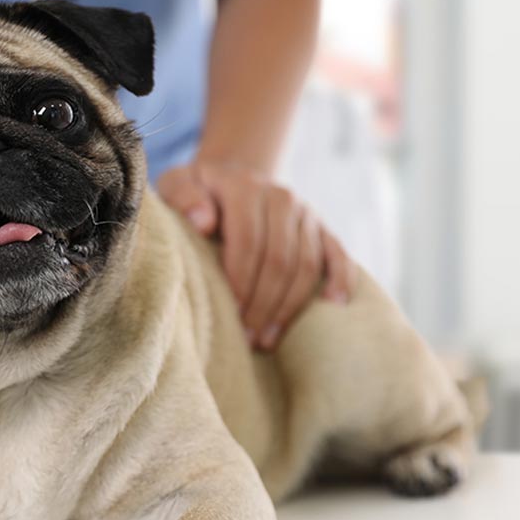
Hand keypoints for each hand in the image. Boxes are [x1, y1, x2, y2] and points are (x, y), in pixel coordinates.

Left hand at [157, 160, 353, 349]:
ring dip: (289, 307)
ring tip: (266, 341)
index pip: (249, 240)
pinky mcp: (322, 228)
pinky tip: (334, 306)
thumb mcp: (177, 185)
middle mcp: (282, 197)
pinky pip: (338, 255)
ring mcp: (306, 213)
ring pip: (307, 264)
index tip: (230, 313)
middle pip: (280, 258)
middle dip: (263, 304)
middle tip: (246, 339)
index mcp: (245, 187)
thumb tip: (204, 223)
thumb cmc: (196, 192)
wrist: (231, 178)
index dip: (241, 280)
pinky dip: (341, 279)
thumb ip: (183, 198)